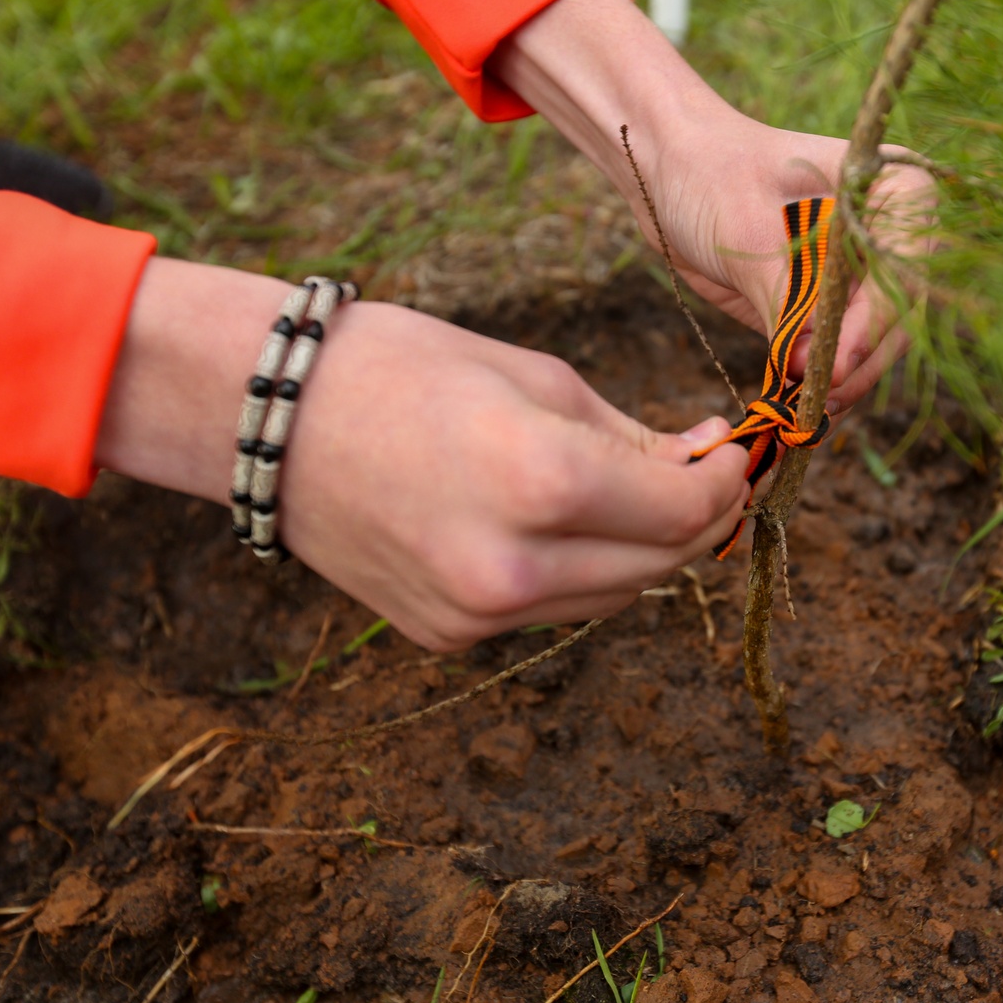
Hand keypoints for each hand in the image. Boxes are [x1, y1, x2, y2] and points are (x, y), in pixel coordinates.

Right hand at [97, 259, 749, 650]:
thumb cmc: (404, 368)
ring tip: (638, 496)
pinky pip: (549, 612)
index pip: (685, 510)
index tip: (734, 454)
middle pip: (659, 566)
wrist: (267, 418)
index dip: (726, 483)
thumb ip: (632, 435)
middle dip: (696, 521)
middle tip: (704, 476)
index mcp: (542, 481)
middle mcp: (513, 566)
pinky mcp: (448, 634)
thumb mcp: (536, 378)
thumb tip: (708, 460)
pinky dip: (576, 574)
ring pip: (612, 600)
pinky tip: (561, 526)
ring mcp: (477, 613)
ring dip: (642, 553)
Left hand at [633, 115, 934, 414]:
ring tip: (804, 413)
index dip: (874, 320)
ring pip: (874, 344)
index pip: (901, 266)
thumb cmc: (711, 173)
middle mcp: (890, 236)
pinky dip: (820, 383)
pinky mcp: (829, 308)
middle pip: (897, 316)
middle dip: (859, 362)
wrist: (670, 173)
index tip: (835, 359)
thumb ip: (787, 295)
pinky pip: (836, 354)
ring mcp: (863, 276)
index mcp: (894, 190)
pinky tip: (797, 409)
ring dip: (842, 382)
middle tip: (818, 400)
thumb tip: (814, 365)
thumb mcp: (748, 228)